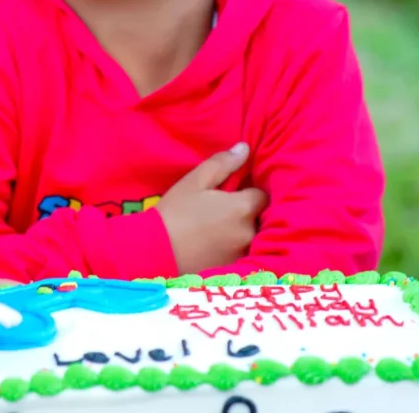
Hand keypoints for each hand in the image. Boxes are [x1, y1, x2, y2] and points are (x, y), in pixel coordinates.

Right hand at [155, 143, 268, 273]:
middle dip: (247, 212)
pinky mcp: (233, 269)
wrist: (156, 252)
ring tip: (218, 228)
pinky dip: (233, 247)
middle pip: (260, 217)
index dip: (249, 191)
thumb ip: (222, 164)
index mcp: (242, 208)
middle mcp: (249, 232)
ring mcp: (243, 253)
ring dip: (241, 230)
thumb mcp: (194, 181)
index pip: (262, 195)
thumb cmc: (175, 212)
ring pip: (251, 236)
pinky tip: (215, 245)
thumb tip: (245, 148)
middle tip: (223, 210)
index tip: (233, 192)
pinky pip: (241, 252)